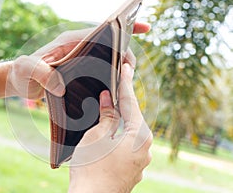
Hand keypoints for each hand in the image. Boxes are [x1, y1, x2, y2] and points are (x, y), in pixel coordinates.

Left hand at [5, 22, 149, 98]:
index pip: (100, 30)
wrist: (18, 81)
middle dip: (125, 52)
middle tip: (131, 69)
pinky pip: (100, 68)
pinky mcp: (79, 69)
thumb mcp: (26, 70)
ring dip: (119, 64)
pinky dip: (111, 74)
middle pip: (108, 44)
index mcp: (70, 41)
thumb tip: (61, 86)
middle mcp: (78, 46)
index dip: (123, 29)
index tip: (144, 27)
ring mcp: (80, 58)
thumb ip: (41, 74)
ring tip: (126, 79)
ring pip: (106, 57)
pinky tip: (116, 85)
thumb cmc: (21, 73)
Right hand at [68, 63, 152, 192]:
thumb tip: (108, 100)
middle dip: (122, 102)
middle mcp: (145, 148)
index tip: (126, 66)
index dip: (126, 83)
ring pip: (129, 133)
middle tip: (116, 84)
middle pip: (132, 117)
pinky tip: (108, 132)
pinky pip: (126, 146)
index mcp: (140, 136)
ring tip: (108, 106)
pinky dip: (117, 136)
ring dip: (119, 120)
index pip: (131, 103)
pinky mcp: (131, 169)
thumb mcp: (97, 136)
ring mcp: (139, 161)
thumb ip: (107, 116)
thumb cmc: (92, 168)